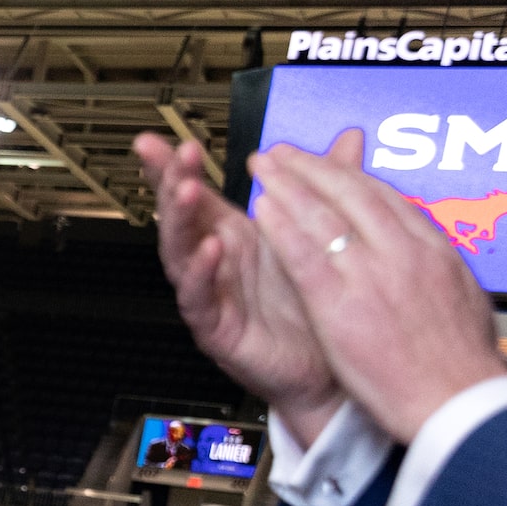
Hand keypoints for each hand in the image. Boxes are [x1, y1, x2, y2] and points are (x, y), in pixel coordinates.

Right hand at [130, 132, 340, 445]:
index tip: (158, 138)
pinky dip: (201, 273)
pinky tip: (210, 248)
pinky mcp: (216, 328)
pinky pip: (199, 299)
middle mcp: (216, 263)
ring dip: (180, 221)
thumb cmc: (318, 306)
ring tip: (185, 190)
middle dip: (173, 183)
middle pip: (181, 217)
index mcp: (235, 236)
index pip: (196, 194)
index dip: (174, 167)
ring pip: (180, 253)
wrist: (333, 368)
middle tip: (177, 153)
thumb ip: (329, 184)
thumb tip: (349, 138)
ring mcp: (211, 294)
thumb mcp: (323, 233)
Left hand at [250, 130, 504, 444]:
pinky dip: (283, 228)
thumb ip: (438, 268)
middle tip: (282, 153)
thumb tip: (433, 252)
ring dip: (289, 186)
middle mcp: (405, 252)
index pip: (385, 200)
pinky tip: (262, 210)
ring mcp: (373, 275)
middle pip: (353, 195)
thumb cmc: (458, 363)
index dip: (349, 178)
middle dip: (313, 169)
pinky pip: (306, 255)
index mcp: (433, 251)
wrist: (457, 400)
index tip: (326, 164)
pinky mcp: (342, 304)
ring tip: (263, 167)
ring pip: (326, 216)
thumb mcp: (460, 299)